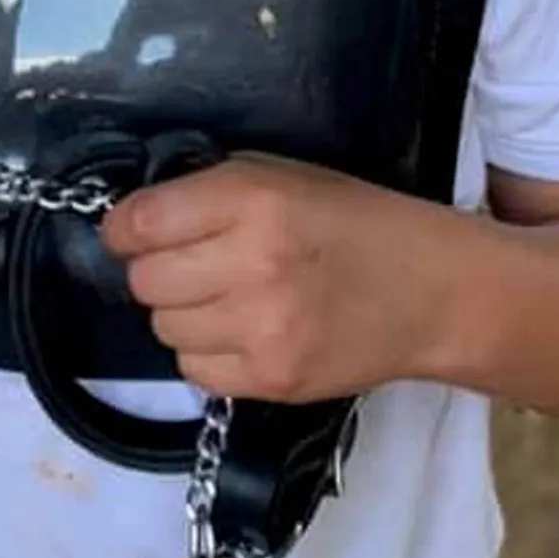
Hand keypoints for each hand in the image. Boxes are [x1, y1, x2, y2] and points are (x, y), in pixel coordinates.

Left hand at [100, 153, 466, 400]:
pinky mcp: (273, 380)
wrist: (435, 293)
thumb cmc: (355, 224)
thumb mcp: (284, 177)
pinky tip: (242, 332)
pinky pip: (194, 370)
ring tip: (227, 298)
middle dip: (157, 271)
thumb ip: (207, 192)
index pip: (140, 223)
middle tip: (194, 265)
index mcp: (254, 201)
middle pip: (145, 281)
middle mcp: (253, 265)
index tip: (131, 233)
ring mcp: (263, 330)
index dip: (123, 228)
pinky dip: (206, 353)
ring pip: (163, 328)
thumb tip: (134, 221)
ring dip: (182, 313)